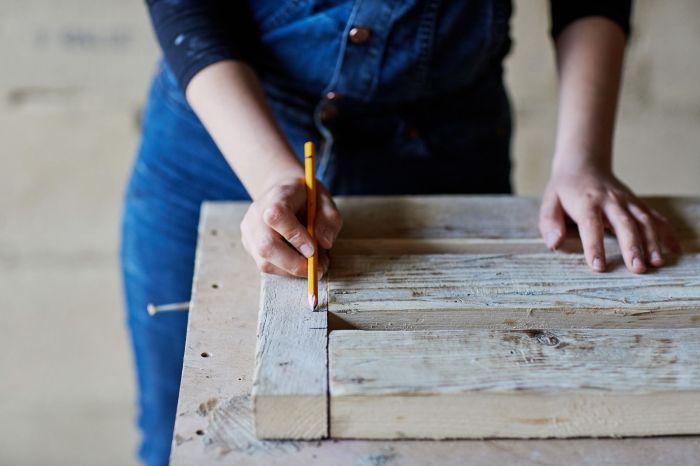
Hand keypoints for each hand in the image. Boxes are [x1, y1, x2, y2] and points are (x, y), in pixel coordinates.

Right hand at [241, 176, 342, 276]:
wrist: (283, 192)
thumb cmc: (306, 197)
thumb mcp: (325, 200)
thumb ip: (329, 219)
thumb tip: (325, 243)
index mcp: (277, 196)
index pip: (277, 216)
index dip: (295, 236)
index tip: (313, 251)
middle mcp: (257, 214)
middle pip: (266, 246)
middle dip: (294, 264)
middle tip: (317, 270)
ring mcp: (250, 231)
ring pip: (264, 262)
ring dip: (292, 270)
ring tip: (313, 267)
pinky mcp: (249, 245)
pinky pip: (265, 265)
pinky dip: (285, 270)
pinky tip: (299, 263)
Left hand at [539, 167, 679, 272]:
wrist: (583, 164)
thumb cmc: (564, 190)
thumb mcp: (549, 202)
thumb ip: (550, 223)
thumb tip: (554, 243)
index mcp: (585, 202)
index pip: (590, 225)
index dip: (594, 245)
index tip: (599, 266)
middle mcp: (610, 200)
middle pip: (623, 223)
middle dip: (632, 246)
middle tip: (637, 268)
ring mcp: (627, 201)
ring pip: (643, 220)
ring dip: (652, 241)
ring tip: (657, 263)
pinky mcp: (637, 203)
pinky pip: (655, 217)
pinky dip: (666, 232)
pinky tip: (673, 250)